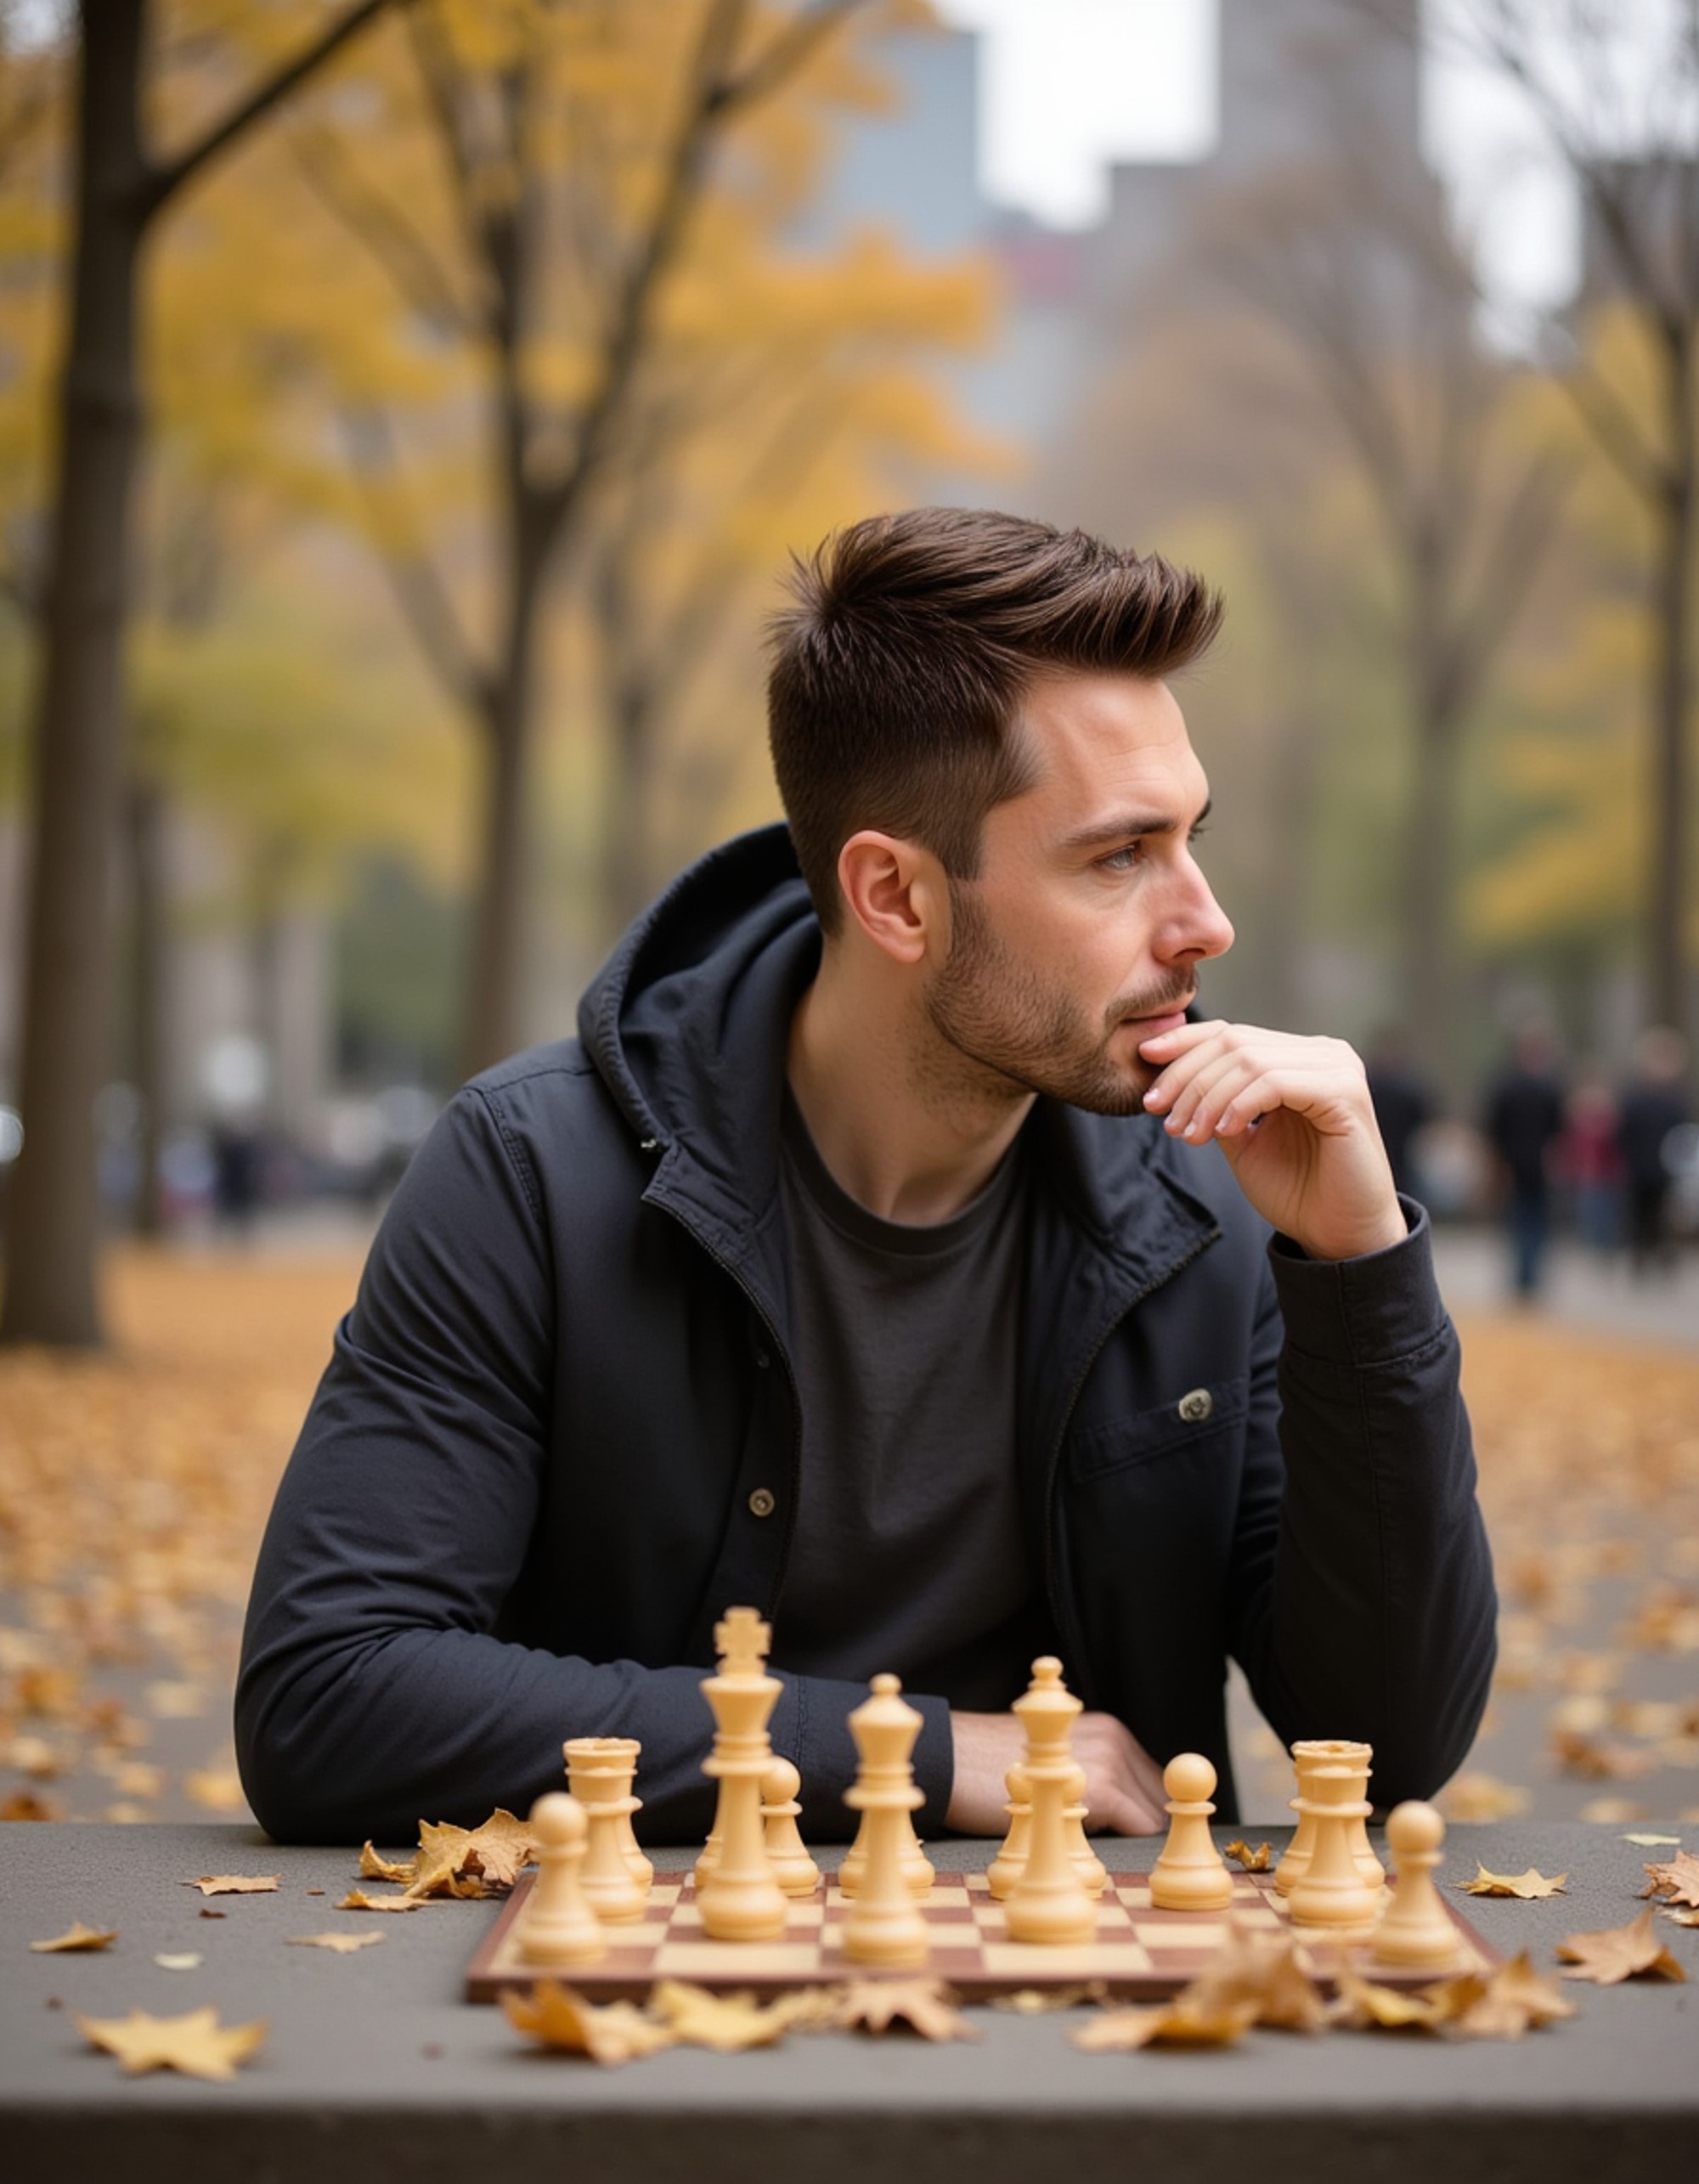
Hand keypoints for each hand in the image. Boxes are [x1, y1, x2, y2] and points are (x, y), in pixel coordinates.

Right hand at [946, 1709, 1166, 1834]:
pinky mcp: (1100, 1791)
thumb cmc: (993, 1767)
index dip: (1142, 1809)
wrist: (954, 1762)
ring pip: (1150, 1816)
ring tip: (1090, 1842)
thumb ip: (1089, 1773)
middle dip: (1140, 1825)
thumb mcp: (1053, 1761)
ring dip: (1128, 1836)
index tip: (1122, 1832)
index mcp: (1106, 1729)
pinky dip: (1121, 1843)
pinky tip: (1087, 1843)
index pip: (1152, 1778)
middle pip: (1157, 1796)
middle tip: (1106, 1843)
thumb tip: (1125, 1811)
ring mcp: (1110, 1763)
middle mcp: (1114, 1739)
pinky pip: (1136, 1828)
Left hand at [1137, 1020, 1405, 1262]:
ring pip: (1249, 1060)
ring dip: (1207, 1097)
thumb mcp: (1241, 1140)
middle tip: (1160, 1114)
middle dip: (1187, 1077)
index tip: (1144, 1062)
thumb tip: (1168, 1076)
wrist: (1338, 1237)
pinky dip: (1239, 1104)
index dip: (1184, 1043)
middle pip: (1235, 1042)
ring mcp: (1337, 1068)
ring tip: (1189, 1133)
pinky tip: (1224, 1132)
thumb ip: (1215, 1103)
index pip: (1232, 1033)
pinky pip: (1275, 1082)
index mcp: (1299, 1058)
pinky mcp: (1345, 1092)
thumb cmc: (1296, 1191)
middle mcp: (1322, 1053)